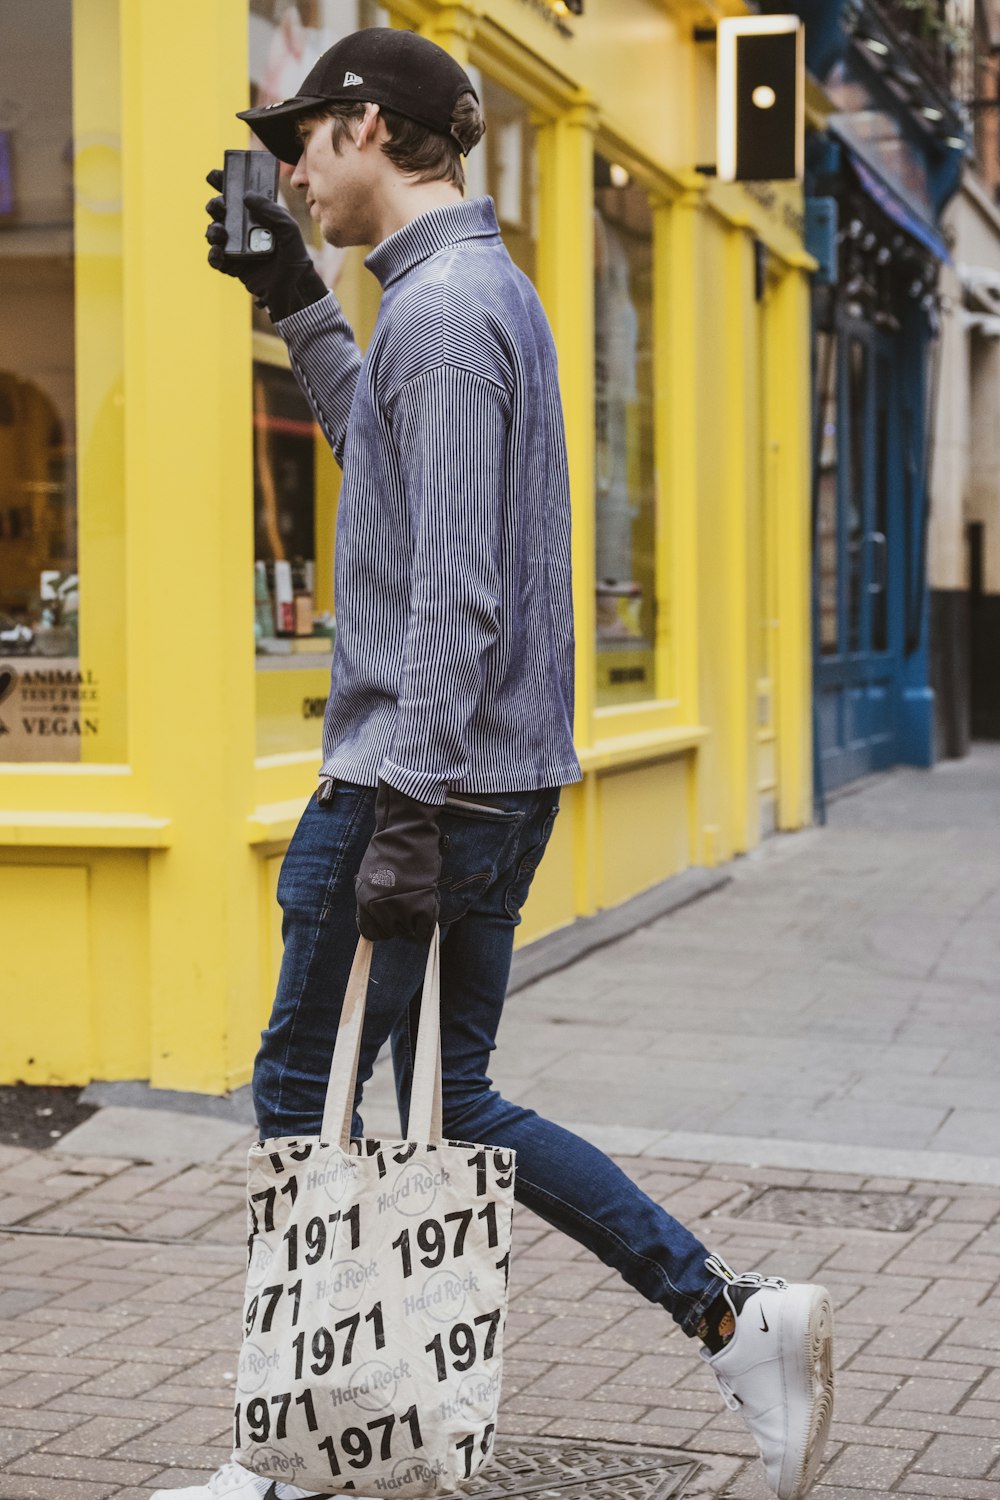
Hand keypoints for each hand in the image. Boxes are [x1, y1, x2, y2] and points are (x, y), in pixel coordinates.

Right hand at [204, 167, 327, 319]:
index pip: (236, 194)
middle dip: (215, 206)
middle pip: (220, 211)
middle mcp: (243, 228)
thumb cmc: (294, 255)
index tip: (214, 176)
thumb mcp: (288, 228)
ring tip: (220, 233)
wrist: (294, 289)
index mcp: (256, 215)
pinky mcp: (233, 266)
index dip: (223, 183)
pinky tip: (219, 253)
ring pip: (215, 233)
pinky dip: (214, 256)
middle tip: (219, 206)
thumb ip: (271, 210)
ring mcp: (236, 247)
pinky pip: (216, 259)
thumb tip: (246, 196)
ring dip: (213, 230)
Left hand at [356, 782, 441, 941]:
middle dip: (399, 920)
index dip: (382, 926)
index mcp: (364, 900)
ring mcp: (401, 908)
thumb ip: (371, 898)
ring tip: (418, 897)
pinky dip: (427, 925)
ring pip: (408, 930)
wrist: (405, 831)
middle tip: (407, 902)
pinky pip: (424, 929)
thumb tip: (380, 918)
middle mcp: (380, 908)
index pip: (370, 932)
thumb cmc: (389, 848)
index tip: (390, 917)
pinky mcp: (421, 904)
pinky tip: (428, 909)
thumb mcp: (369, 875)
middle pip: (391, 931)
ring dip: (414, 918)